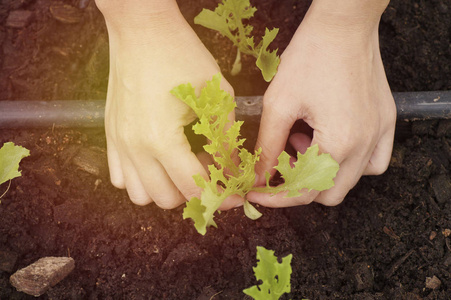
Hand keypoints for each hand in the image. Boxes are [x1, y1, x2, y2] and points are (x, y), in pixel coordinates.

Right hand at [96, 1, 239, 208]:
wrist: (142, 29)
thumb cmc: (181, 55)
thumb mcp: (216, 95)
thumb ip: (225, 138)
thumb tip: (232, 167)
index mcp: (162, 139)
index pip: (194, 187)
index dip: (221, 196)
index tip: (235, 195)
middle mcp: (135, 148)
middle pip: (166, 199)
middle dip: (194, 193)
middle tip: (208, 170)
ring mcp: (118, 142)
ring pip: (139, 194)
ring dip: (165, 190)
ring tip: (182, 167)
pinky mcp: (111, 134)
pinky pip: (119, 176)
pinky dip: (140, 179)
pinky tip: (157, 161)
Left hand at [247, 1, 395, 206]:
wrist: (343, 24)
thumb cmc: (311, 55)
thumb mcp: (279, 104)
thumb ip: (268, 147)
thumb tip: (259, 177)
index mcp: (339, 142)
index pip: (304, 191)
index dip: (276, 197)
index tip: (257, 192)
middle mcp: (365, 144)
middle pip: (328, 193)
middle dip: (298, 186)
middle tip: (279, 163)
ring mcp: (380, 133)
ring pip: (350, 180)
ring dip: (322, 173)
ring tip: (304, 141)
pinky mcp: (386, 121)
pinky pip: (374, 161)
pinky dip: (351, 163)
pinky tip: (331, 142)